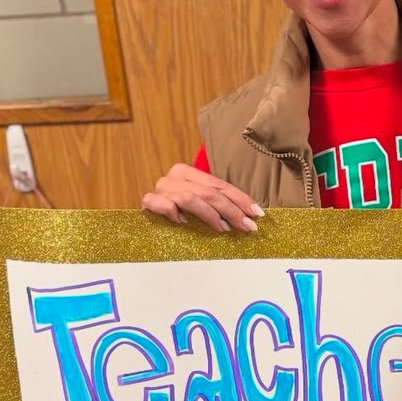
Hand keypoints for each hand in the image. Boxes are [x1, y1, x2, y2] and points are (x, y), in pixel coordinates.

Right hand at [142, 164, 264, 232]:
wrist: (144, 219)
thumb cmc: (178, 213)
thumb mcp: (200, 204)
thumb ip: (219, 204)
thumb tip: (251, 215)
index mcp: (189, 172)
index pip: (220, 185)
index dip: (241, 199)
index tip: (257, 213)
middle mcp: (175, 177)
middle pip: (209, 192)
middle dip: (232, 211)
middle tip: (247, 226)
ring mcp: (161, 188)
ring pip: (191, 198)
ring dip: (211, 215)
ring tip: (223, 228)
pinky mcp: (149, 201)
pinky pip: (163, 205)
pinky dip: (175, 212)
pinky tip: (184, 223)